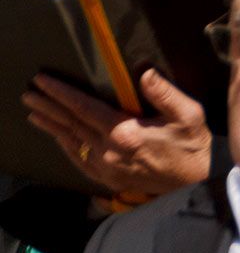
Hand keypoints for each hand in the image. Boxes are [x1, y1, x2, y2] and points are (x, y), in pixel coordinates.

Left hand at [23, 70, 210, 195]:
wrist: (196, 179)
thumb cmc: (193, 143)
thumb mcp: (187, 113)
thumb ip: (164, 92)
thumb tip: (144, 72)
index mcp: (125, 132)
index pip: (85, 108)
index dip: (62, 94)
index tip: (44, 81)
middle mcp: (109, 151)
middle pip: (72, 125)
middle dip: (49, 108)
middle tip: (29, 95)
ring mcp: (107, 168)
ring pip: (72, 144)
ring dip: (52, 127)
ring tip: (34, 115)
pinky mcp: (110, 178)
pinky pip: (80, 161)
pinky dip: (66, 148)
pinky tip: (59, 139)